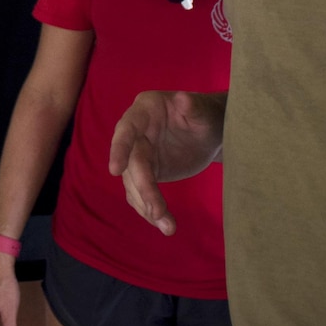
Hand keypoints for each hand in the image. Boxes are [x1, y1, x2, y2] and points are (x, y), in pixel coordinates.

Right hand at [107, 90, 225, 235]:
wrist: (210, 132)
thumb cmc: (207, 115)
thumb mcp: (204, 111)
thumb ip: (193, 106)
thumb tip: (183, 98)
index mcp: (145, 111)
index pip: (126, 129)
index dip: (119, 148)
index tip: (114, 170)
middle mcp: (136, 133)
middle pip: (132, 164)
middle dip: (144, 189)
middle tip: (158, 211)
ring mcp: (139, 154)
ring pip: (134, 184)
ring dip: (146, 206)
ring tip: (168, 227)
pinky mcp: (147, 173)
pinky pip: (141, 194)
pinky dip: (150, 211)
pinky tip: (165, 225)